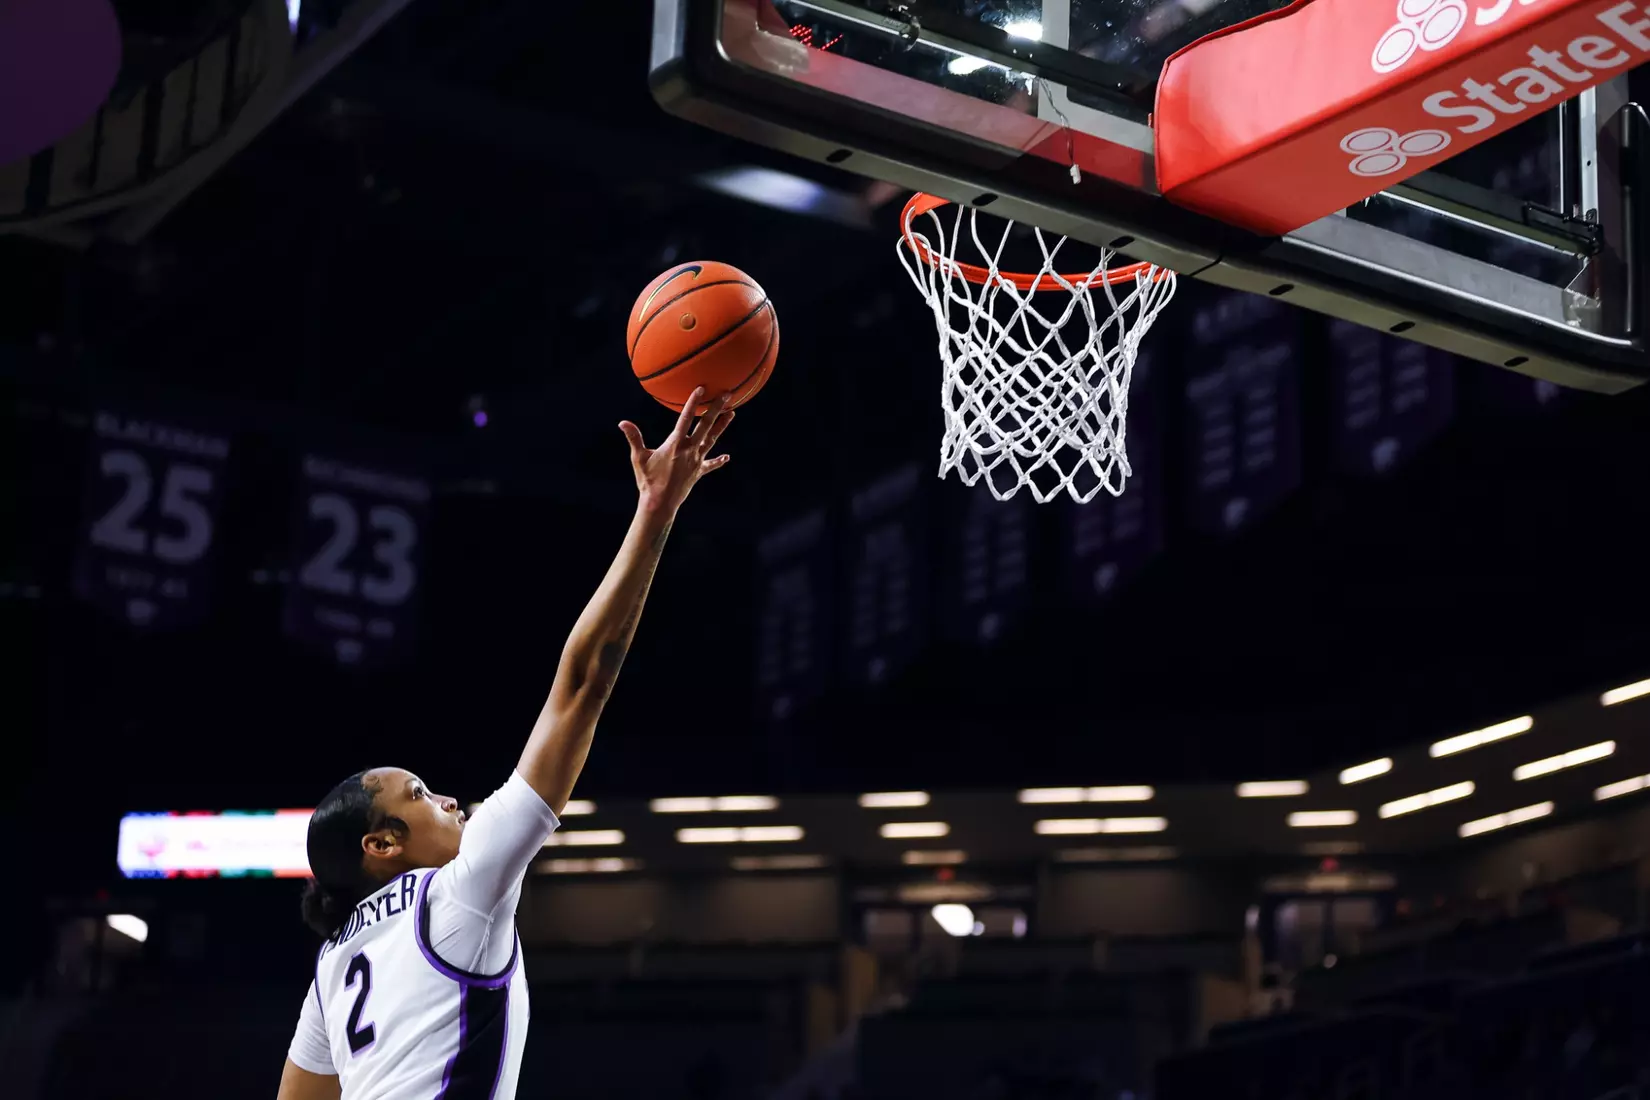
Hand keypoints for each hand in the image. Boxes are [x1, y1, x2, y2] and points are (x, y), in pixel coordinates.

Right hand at [619, 387, 734, 512]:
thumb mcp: (638, 458)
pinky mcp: (698, 472)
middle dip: (716, 408)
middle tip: (727, 394)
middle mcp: (689, 450)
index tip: (701, 388)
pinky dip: (718, 461)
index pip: (686, 418)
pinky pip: (710, 465)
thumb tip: (622, 423)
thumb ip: (633, 438)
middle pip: (706, 425)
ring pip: (712, 440)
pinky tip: (727, 458)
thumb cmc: (647, 480)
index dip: (693, 402)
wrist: (660, 504)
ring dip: (722, 426)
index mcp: (675, 444)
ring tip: (732, 414)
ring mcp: (696, 461)